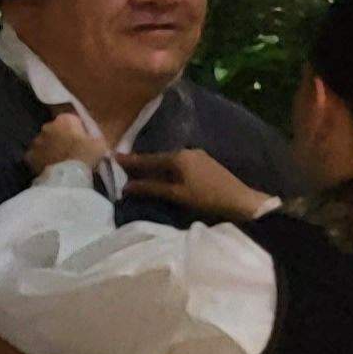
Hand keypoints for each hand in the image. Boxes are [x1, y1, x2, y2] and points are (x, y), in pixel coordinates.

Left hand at [27, 108, 111, 177]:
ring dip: (50, 148)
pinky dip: (40, 160)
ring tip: (60, 160)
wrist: (67, 175)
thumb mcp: (100, 143)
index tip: (82, 139)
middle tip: (71, 150)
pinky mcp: (28, 156)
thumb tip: (94, 140)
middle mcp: (46, 127)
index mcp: (64, 120)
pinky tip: (49, 167)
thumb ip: (94, 137)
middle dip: (61, 138)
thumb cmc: (85, 155)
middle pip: (55, 130)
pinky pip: (35, 156)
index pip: (71, 120)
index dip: (77, 130)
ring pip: (44, 143)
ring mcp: (35, 141)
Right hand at [118, 149, 281, 220]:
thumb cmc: (206, 198)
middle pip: (158, 158)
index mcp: (178, 157)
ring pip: (169, 161)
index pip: (148, 159)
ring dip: (154, 167)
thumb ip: (150, 188)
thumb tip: (126, 187)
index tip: (112, 158)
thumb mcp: (176, 195)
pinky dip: (167, 170)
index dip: (130, 161)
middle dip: (141, 164)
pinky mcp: (205, 163)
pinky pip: (179, 164)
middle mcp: (187, 152)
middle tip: (123, 167)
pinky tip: (162, 176)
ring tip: (139, 173)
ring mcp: (198, 156)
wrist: (240, 201)